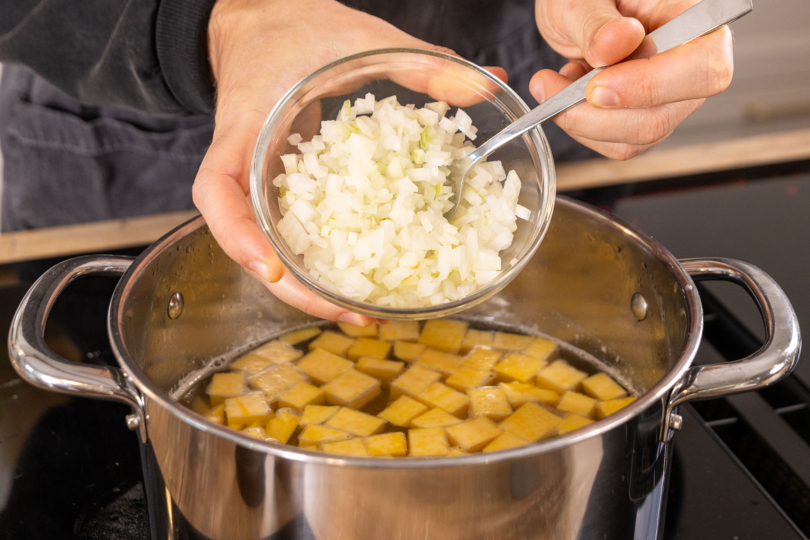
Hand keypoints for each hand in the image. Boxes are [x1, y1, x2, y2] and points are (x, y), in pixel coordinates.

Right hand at [195, 0, 504, 324]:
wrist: (263, 23)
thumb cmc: (298, 28)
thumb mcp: (360, 38)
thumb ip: (421, 61)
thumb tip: (488, 82)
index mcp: (246, 126)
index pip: (216, 189)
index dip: (237, 235)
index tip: (273, 268)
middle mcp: (245, 163)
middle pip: (245, 241)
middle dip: (293, 287)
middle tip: (353, 314)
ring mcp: (259, 180)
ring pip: (268, 247)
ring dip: (309, 288)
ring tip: (363, 314)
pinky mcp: (280, 186)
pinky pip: (291, 230)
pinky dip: (320, 261)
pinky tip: (359, 278)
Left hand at [532, 0, 733, 159]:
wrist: (574, 9)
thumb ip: (597, 21)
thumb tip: (619, 41)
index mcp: (695, 21)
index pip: (703, 70)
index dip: (649, 87)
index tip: (596, 86)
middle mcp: (691, 65)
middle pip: (663, 116)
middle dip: (598, 114)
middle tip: (552, 86)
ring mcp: (671, 98)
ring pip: (636, 137)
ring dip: (581, 120)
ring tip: (552, 82)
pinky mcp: (645, 118)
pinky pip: (617, 144)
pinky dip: (580, 126)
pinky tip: (565, 94)